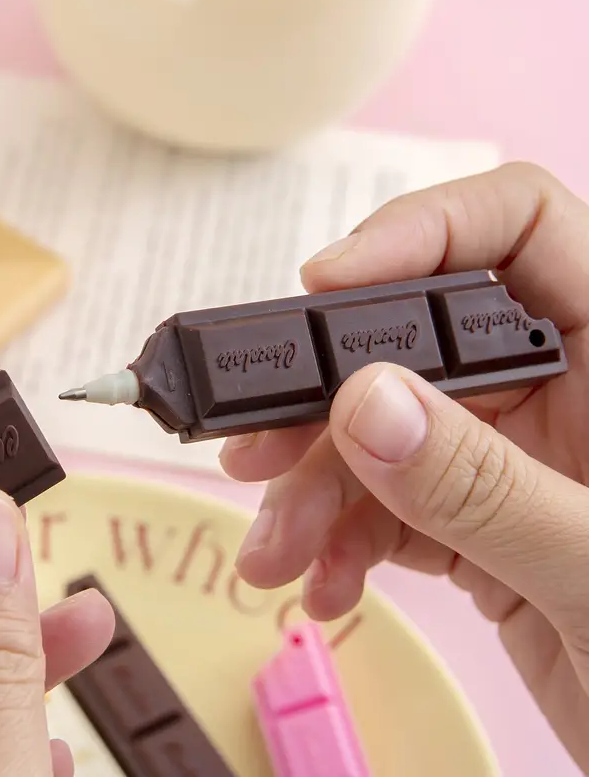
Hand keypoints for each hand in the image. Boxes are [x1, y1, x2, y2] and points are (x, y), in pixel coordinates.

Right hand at [219, 162, 588, 769]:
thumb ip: (481, 485)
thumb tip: (365, 404)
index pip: (517, 226)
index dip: (418, 232)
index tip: (325, 285)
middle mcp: (554, 388)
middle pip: (411, 341)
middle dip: (323, 398)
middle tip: (253, 442)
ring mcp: (505, 452)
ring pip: (378, 431)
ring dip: (311, 489)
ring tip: (275, 551)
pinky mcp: (469, 515)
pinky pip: (381, 501)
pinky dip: (338, 537)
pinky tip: (323, 580)